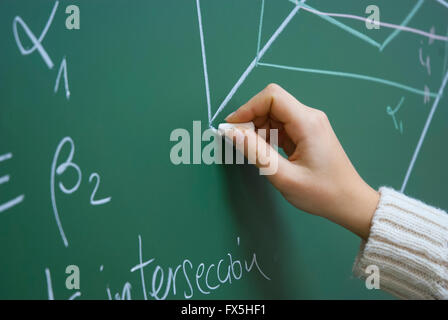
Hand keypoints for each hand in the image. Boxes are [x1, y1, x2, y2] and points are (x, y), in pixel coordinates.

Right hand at [224, 84, 379, 239]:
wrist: (350, 203)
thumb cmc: (321, 193)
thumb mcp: (284, 177)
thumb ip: (256, 152)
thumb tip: (231, 132)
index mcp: (307, 122)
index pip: (272, 97)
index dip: (248, 108)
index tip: (232, 127)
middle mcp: (309, 117)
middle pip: (272, 103)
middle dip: (251, 119)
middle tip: (240, 143)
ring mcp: (310, 124)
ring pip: (275, 114)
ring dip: (258, 128)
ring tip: (253, 152)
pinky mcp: (307, 133)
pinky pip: (281, 125)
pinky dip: (268, 135)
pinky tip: (264, 152)